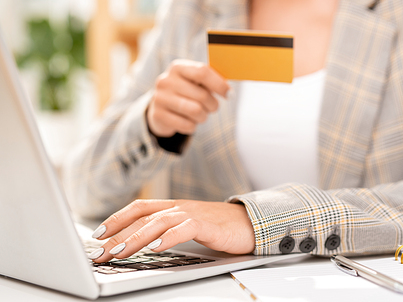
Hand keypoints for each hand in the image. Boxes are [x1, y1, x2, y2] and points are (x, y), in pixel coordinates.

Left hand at [89, 199, 255, 262]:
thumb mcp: (187, 227)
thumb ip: (167, 230)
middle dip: (117, 234)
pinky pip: (184, 228)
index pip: (138, 208)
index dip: (116, 219)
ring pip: (158, 222)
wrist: (249, 223)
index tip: (97, 235)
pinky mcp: (207, 224)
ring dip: (136, 238)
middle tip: (100, 252)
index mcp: (173, 207)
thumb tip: (139, 245)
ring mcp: (193, 214)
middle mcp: (179, 207)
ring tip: (119, 252)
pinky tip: (155, 249)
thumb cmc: (218, 227)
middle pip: (142, 217)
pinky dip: (168, 238)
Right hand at [147, 59, 229, 137]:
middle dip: (213, 105)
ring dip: (203, 116)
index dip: (220, 85)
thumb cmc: (186, 92)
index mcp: (178, 67)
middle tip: (211, 107)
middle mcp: (166, 80)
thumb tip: (228, 90)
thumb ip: (210, 81)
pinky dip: (192, 126)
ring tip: (199, 114)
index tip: (229, 94)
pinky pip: (187, 125)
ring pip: (196, 111)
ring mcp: (159, 98)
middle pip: (202, 95)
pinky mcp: (158, 115)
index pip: (202, 72)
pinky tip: (187, 121)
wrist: (161, 107)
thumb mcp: (195, 82)